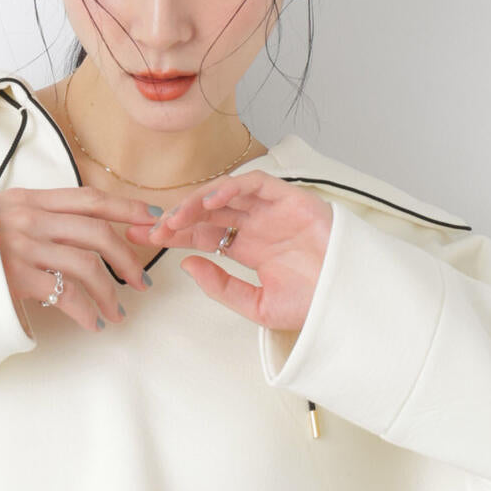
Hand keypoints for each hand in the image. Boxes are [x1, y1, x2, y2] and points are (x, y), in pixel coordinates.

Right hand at [0, 186, 158, 333]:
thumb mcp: (3, 215)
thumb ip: (39, 217)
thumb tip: (83, 229)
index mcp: (31, 200)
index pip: (90, 198)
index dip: (126, 207)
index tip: (152, 219)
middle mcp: (30, 219)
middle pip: (97, 233)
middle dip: (127, 259)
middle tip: (141, 282)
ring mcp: (22, 247)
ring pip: (87, 265)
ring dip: (111, 293)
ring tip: (119, 312)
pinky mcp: (15, 277)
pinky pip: (65, 294)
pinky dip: (86, 311)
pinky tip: (92, 322)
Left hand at [124, 173, 332, 333]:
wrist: (348, 302)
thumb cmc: (313, 304)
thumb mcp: (256, 305)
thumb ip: (222, 286)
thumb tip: (187, 264)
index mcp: (249, 248)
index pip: (202, 233)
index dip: (172, 233)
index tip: (142, 238)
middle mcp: (257, 226)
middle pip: (207, 213)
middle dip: (175, 217)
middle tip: (147, 227)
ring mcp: (273, 211)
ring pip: (225, 195)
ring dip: (196, 203)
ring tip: (174, 219)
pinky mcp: (290, 199)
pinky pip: (255, 184)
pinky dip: (231, 188)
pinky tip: (210, 202)